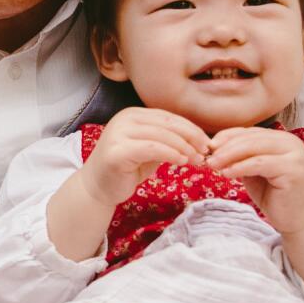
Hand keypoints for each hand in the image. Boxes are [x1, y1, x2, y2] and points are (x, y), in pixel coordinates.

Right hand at [80, 107, 209, 203]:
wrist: (97, 187)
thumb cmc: (125, 170)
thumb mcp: (150, 151)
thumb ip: (167, 142)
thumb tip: (198, 141)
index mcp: (133, 115)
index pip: (168, 117)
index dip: (190, 128)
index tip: (206, 142)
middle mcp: (124, 119)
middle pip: (167, 124)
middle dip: (191, 137)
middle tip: (205, 151)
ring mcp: (118, 133)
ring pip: (161, 135)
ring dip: (184, 147)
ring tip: (197, 159)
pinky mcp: (117, 151)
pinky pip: (152, 148)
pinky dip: (171, 154)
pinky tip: (182, 162)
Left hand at [207, 127, 303, 232]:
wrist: (299, 220)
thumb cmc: (276, 195)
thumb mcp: (254, 172)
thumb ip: (241, 158)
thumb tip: (214, 148)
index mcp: (282, 139)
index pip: (250, 132)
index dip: (227, 136)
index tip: (208, 146)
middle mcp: (291, 143)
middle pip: (251, 138)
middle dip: (225, 147)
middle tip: (207, 158)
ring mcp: (295, 155)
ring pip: (255, 148)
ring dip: (230, 156)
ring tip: (213, 165)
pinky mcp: (294, 170)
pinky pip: (260, 164)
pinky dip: (240, 167)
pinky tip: (226, 173)